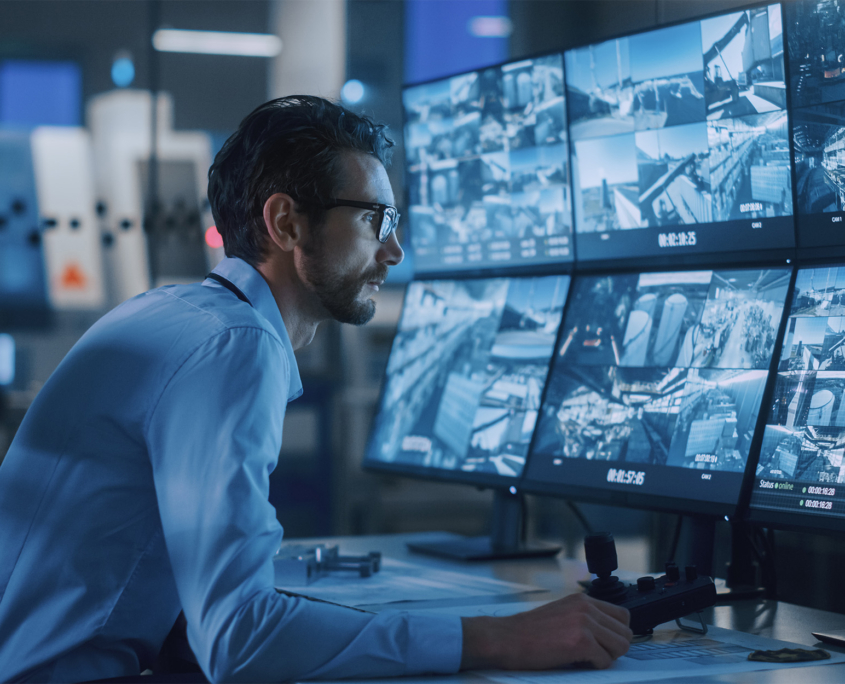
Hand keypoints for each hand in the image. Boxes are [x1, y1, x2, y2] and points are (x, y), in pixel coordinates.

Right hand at [460, 592, 631, 670]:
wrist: (505, 638)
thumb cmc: (528, 632)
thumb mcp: (560, 613)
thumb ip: (583, 618)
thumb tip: (606, 635)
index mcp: (582, 599)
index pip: (622, 615)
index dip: (616, 634)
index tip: (605, 644)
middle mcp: (586, 607)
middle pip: (625, 632)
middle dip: (614, 648)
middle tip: (594, 655)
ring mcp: (584, 623)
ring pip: (621, 646)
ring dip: (607, 657)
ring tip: (586, 658)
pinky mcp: (581, 642)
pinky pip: (605, 660)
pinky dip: (595, 666)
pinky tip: (577, 662)